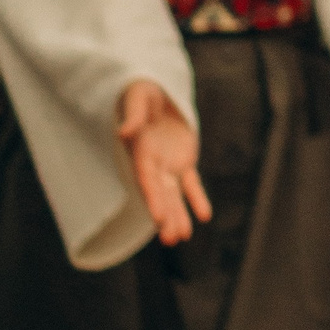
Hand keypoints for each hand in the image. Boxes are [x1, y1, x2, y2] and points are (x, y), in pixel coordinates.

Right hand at [117, 79, 210, 245]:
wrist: (155, 89)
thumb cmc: (142, 90)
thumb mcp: (138, 98)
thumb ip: (133, 116)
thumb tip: (124, 132)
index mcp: (140, 150)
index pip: (147, 180)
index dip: (153, 199)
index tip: (159, 219)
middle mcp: (152, 162)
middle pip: (160, 193)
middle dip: (166, 216)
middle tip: (172, 240)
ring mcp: (168, 163)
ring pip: (175, 194)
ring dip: (179, 214)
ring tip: (182, 236)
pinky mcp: (183, 160)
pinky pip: (191, 182)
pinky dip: (197, 197)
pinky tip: (204, 216)